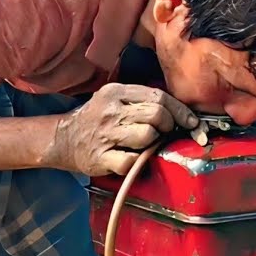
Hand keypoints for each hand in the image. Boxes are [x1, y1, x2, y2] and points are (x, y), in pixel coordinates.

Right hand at [46, 83, 197, 175]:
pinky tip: (132, 158)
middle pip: (157, 115)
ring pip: (148, 136)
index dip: (181, 111)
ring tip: (144, 144)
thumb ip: (143, 101)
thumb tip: (182, 114)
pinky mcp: (101, 158)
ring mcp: (105, 135)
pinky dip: (138, 162)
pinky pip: (132, 161)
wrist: (62, 140)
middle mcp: (110, 111)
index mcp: (116, 92)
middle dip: (168, 125)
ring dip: (153, 143)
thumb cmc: (98, 120)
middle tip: (163, 132)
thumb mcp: (115, 99)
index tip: (192, 123)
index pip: (158, 96)